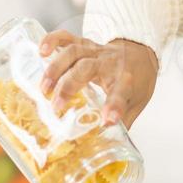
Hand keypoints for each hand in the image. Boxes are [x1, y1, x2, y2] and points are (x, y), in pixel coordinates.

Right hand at [38, 32, 158, 127]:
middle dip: (69, 86)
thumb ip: (123, 121)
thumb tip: (109, 145)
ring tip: (43, 88)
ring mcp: (95, 51)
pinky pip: (67, 37)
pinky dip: (52, 40)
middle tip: (56, 106)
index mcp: (126, 80)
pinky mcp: (84, 43)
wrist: (140, 51)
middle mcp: (109, 63)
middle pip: (86, 69)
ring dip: (55, 69)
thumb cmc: (137, 79)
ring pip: (73, 52)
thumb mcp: (137, 102)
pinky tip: (41, 51)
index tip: (107, 120)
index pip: (121, 93)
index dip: (114, 107)